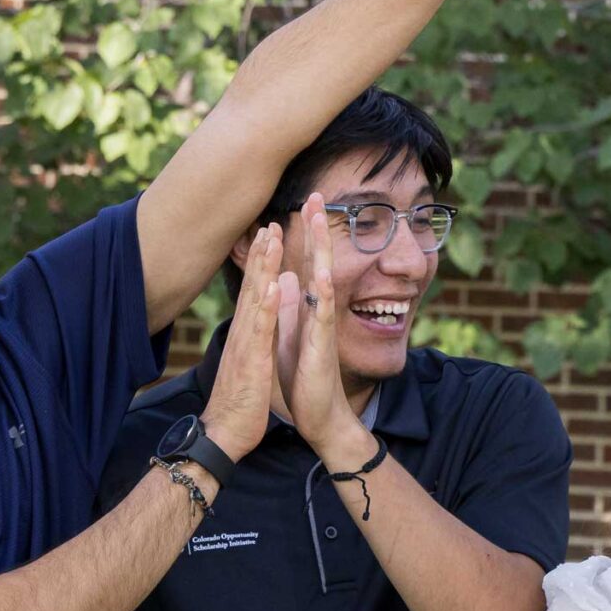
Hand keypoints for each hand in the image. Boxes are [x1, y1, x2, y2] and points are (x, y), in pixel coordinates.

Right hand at [204, 225, 283, 461]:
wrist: (224, 433)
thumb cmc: (239, 403)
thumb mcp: (249, 364)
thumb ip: (254, 341)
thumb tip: (259, 324)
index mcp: (247, 335)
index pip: (254, 292)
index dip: (261, 264)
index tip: (270, 237)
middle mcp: (244, 333)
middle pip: (252, 286)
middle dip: (262, 254)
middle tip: (271, 222)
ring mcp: (246, 344)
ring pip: (255, 298)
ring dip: (263, 267)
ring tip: (271, 238)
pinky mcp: (252, 360)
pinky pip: (260, 328)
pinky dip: (266, 305)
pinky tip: (273, 284)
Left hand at [272, 194, 363, 465]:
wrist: (320, 416)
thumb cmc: (307, 378)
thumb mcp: (293, 334)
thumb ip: (291, 307)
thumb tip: (286, 280)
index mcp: (309, 308)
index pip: (307, 263)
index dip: (304, 234)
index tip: (302, 204)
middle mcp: (319, 312)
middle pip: (320, 261)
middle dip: (317, 228)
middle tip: (316, 194)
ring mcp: (323, 326)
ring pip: (324, 277)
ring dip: (321, 248)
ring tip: (318, 218)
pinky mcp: (323, 344)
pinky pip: (323, 314)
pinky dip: (320, 291)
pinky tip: (319, 272)